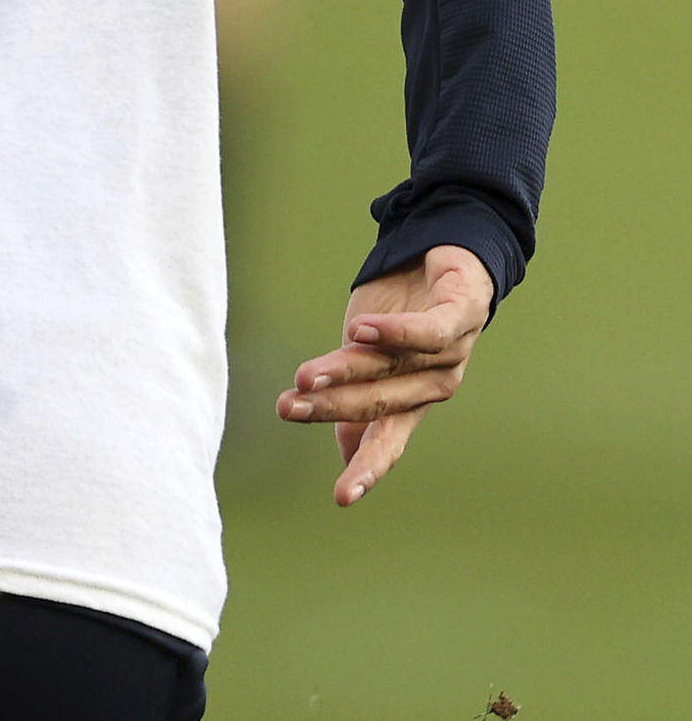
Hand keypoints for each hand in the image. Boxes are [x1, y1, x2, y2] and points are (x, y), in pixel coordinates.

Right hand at [275, 242, 492, 506]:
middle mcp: (434, 383)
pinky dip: (395, 333)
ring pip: (392, 367)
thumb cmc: (404, 310)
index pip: (385, 440)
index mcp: (411, 399)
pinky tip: (361, 330)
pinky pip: (429, 330)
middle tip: (286, 409)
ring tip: (305, 376)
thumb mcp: (370, 357)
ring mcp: (452, 351)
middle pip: (378, 402)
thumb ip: (360, 398)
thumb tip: (345, 451)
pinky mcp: (462, 313)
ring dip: (346, 372)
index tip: (341, 498)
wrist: (446, 252)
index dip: (365, 468)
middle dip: (330, 409)